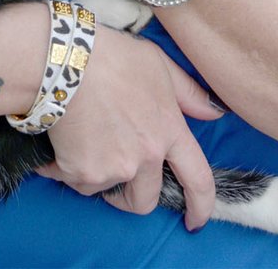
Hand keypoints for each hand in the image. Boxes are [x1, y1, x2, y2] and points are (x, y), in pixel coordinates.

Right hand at [38, 25, 219, 231]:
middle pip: (145, 200)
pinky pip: (75, 181)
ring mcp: (115, 168)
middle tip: (114, 172)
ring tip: (83, 137)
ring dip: (95, 173)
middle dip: (131, 195)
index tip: (195, 221)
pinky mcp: (83, 174)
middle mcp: (146, 157)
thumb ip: (188, 93)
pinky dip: (65, 168)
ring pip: (106, 189)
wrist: (66, 61)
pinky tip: (62, 139)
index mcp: (169, 131)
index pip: (198, 179)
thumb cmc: (113, 56)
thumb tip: (215, 113)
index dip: (201, 206)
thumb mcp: (158, 63)